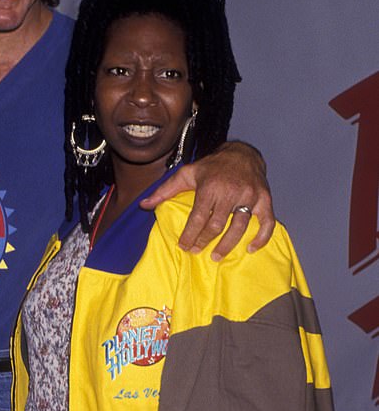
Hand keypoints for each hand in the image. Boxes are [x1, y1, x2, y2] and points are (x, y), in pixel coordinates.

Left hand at [141, 140, 274, 258]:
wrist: (243, 153)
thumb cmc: (212, 167)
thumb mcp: (187, 173)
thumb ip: (165, 190)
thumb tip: (144, 205)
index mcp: (210, 187)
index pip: (198, 217)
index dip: (190, 235)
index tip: (183, 246)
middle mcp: (230, 192)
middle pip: (217, 225)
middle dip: (204, 241)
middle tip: (196, 251)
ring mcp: (249, 196)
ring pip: (238, 227)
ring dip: (227, 245)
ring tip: (216, 256)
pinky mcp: (264, 199)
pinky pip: (266, 222)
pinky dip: (261, 238)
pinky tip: (251, 248)